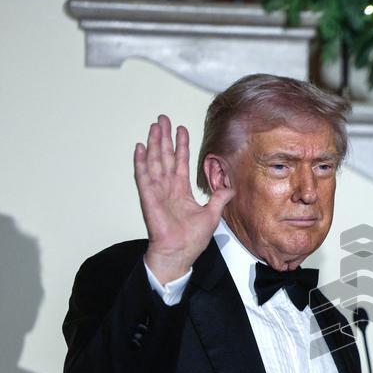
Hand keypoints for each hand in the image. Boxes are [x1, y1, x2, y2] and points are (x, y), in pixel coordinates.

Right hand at [134, 114, 234, 282]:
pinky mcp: (149, 198)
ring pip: (155, 161)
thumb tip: (231, 187)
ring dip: (154, 143)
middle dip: (165, 137)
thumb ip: (219, 198)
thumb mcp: (212, 215)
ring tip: (154, 126)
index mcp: (181, 191)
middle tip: (163, 119)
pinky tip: (140, 147)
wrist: (180, 253)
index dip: (181, 146)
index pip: (180, 162)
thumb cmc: (192, 239)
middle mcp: (168, 188)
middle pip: (165, 156)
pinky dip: (141, 162)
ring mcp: (157, 192)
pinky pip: (143, 177)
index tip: (182, 129)